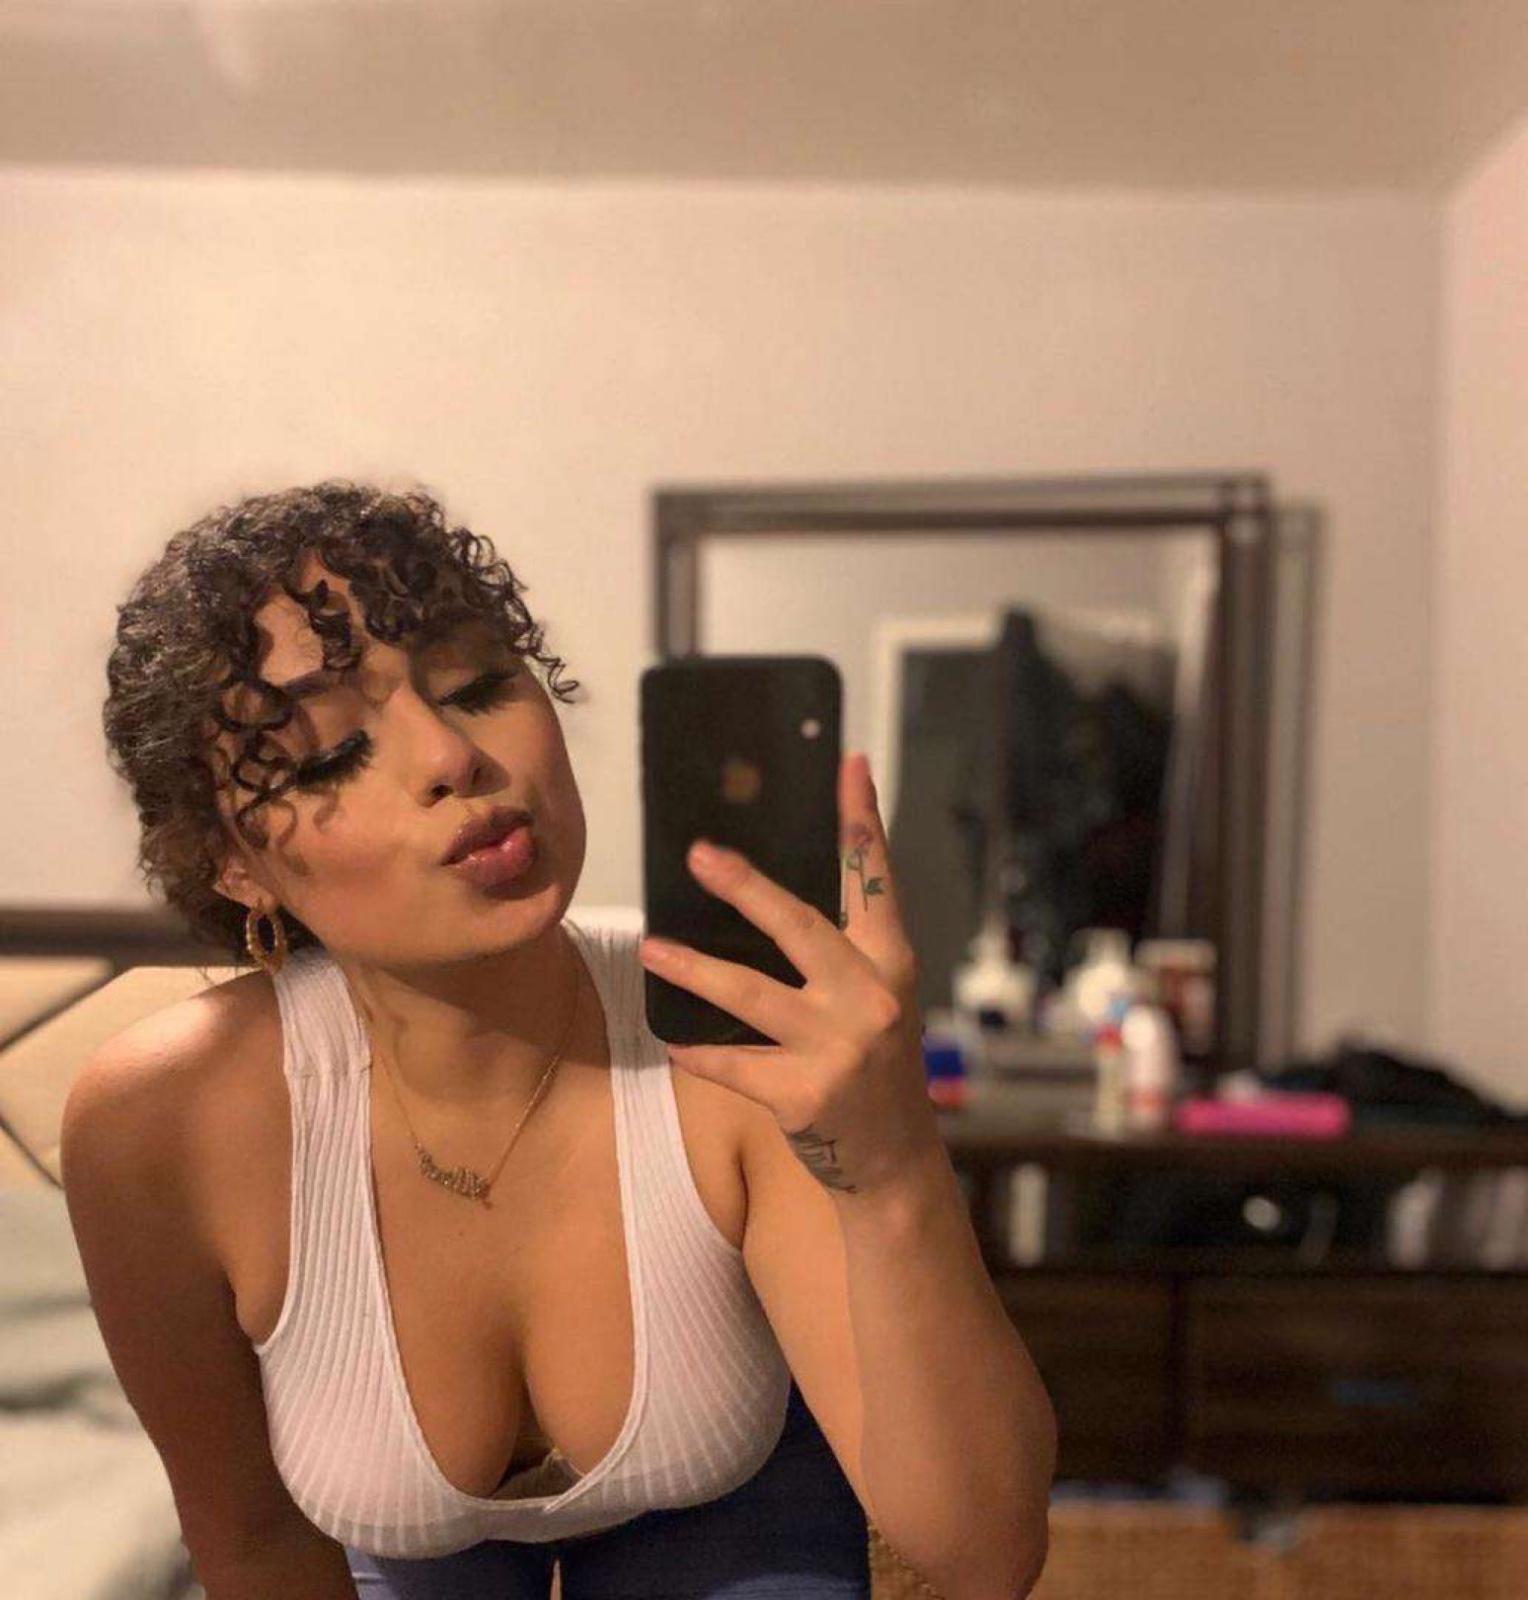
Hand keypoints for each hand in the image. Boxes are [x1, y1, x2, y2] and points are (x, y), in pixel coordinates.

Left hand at [638, 751, 936, 1195]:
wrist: (895, 1163)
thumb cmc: (876, 1068)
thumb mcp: (877, 1000)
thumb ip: (842, 952)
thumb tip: (768, 895)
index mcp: (891, 964)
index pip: (875, 881)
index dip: (862, 821)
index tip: (849, 764)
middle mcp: (870, 999)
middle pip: (799, 926)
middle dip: (745, 888)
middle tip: (698, 854)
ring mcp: (837, 1049)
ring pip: (749, 995)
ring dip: (693, 969)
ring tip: (651, 947)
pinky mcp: (803, 1096)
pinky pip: (733, 1064)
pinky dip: (699, 1052)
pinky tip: (672, 1038)